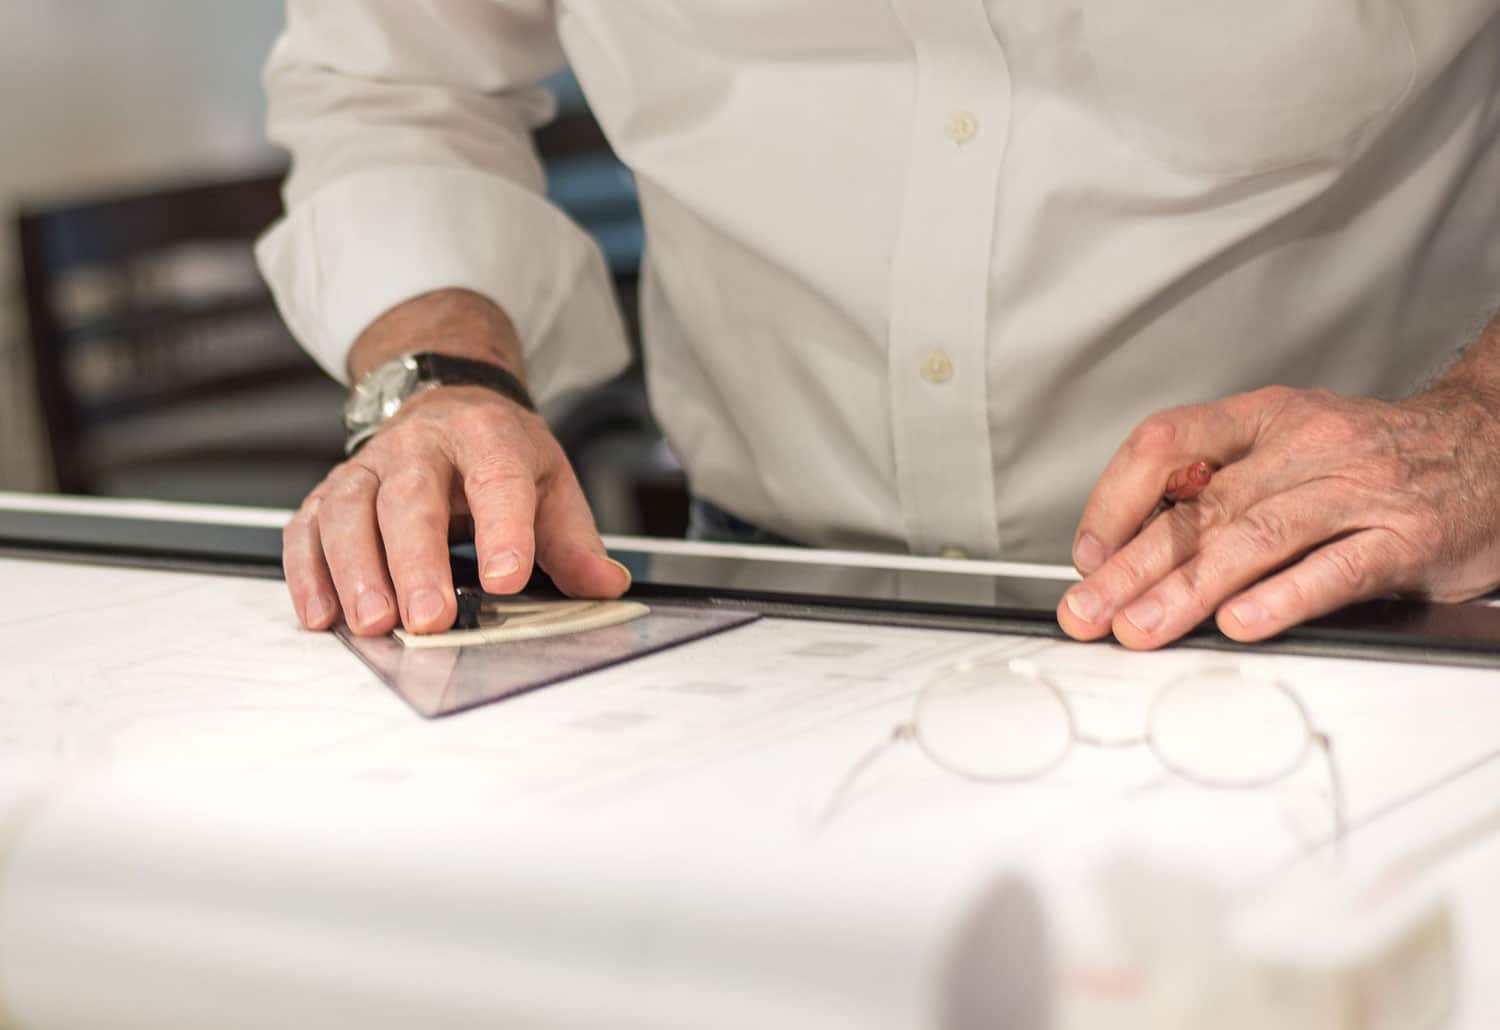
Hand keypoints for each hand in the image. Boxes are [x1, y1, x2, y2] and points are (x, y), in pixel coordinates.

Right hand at [282, 291, 628, 635]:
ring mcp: (369, 466)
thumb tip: (606, 585)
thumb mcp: (550, 483)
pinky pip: (308, 527)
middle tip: (428, 619)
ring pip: (348, 511)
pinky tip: (321, 615)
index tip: (507, 578)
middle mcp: (420, 445)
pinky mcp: (332, 490)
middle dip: (417, 562)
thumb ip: (573, 541)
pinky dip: (309, 573)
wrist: (446, 400)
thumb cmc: (500, 453)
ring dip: (355, 571)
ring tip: (373, 624)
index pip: (497, 480)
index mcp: (487, 436)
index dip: (504, 530)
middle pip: (410, 499)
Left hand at [1057, 378, 1499, 648]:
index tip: (1087, 551)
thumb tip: (1130, 547)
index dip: (1115, 498)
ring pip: (1255, 539)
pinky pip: (1334, 569)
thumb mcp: (1289, 444)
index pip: (1166, 443)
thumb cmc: (1374, 456)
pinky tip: (1241, 623)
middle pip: (1200, 508)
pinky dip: (1282, 598)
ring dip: (1188, 590)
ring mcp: (1355, 492)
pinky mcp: (1402, 539)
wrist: (1491, 443)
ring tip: (1142, 629)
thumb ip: (1220, 488)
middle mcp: (1303, 447)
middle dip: (1131, 567)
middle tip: (1086, 613)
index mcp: (1263, 420)